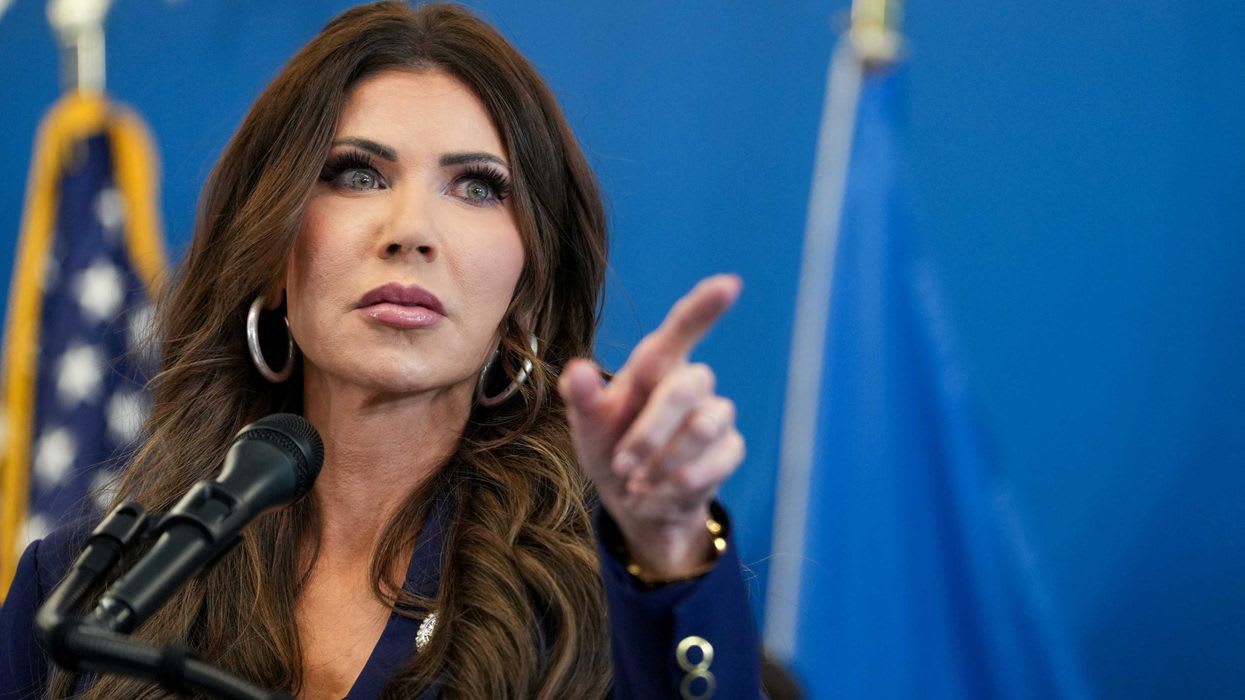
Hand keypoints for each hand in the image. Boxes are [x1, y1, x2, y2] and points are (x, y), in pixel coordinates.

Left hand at [559, 274, 744, 579]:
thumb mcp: (587, 426)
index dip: (705, 306)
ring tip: (636, 484)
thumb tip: (577, 370)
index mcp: (656, 366)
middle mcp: (691, 383)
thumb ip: (582, 398)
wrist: (633, 499)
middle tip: (622, 466)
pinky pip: (717, 463)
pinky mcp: (729, 450)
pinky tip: (654, 496)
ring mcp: (716, 415)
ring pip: (704, 427)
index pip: (682, 328)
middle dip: (650, 433)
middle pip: (686, 388)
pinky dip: (678, 488)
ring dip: (663, 463)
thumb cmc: (610, 446)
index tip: (730, 284)